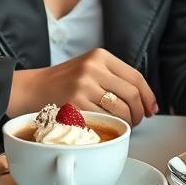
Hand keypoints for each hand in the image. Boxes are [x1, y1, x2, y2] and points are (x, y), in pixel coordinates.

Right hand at [8, 48, 157, 126]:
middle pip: (131, 95)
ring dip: (127, 123)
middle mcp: (93, 68)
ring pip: (121, 110)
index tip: (152, 109)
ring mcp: (84, 86)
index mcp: (100, 56)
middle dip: (139, 113)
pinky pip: (104, 120)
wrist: (33, 88)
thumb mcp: (89, 67)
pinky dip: (110, 128)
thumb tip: (144, 99)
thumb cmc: (64, 82)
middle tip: (137, 121)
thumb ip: (113, 76)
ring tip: (122, 125)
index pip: (135, 77)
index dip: (148, 96)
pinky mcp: (75, 105)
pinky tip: (107, 128)